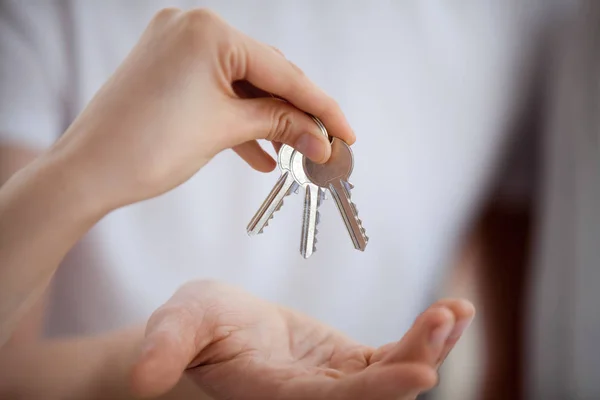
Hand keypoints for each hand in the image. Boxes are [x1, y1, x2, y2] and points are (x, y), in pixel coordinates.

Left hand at [47, 8, 353, 212]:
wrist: (88, 172)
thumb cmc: (146, 147)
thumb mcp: (226, 130)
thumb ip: (280, 125)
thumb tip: (321, 138)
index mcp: (209, 31)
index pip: (282, 71)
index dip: (320, 106)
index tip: (346, 132)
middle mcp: (192, 27)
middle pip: (264, 73)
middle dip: (294, 112)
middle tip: (322, 144)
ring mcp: (177, 45)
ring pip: (241, 84)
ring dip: (267, 118)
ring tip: (292, 151)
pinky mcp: (169, 68)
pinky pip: (217, 90)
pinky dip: (238, 118)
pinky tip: (260, 152)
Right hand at [131, 281, 474, 398]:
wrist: (215, 331)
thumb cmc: (194, 327)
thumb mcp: (177, 324)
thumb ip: (167, 345)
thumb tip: (143, 374)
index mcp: (274, 395)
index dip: (374, 393)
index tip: (418, 373)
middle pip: (374, 394)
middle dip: (415, 360)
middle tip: (446, 320)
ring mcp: (337, 385)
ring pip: (392, 374)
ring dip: (429, 346)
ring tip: (458, 312)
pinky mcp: (351, 365)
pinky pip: (394, 355)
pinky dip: (424, 337)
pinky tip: (453, 314)